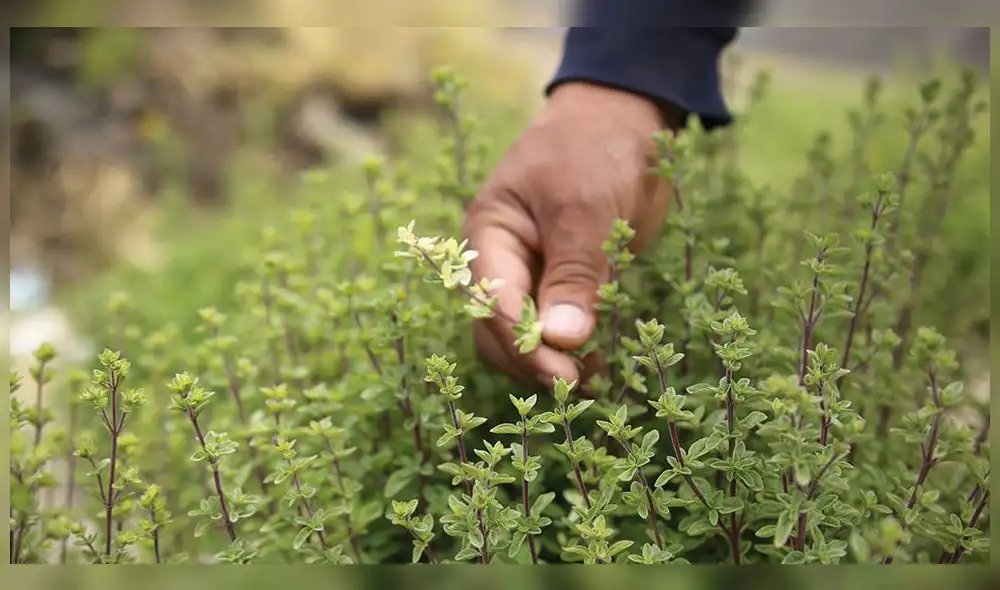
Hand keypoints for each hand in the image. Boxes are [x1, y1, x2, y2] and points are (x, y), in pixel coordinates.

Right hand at [462, 81, 682, 388]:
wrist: (624, 117)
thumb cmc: (595, 150)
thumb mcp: (584, 209)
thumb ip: (573, 274)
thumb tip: (562, 340)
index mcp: (489, 235)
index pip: (492, 303)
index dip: (524, 344)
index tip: (564, 373)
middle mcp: (501, 261)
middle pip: (497, 332)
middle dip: (533, 360)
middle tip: (580, 382)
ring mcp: (530, 274)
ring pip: (524, 338)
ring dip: (552, 362)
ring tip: (593, 378)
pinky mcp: (561, 282)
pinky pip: (555, 328)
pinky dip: (572, 351)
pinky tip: (599, 365)